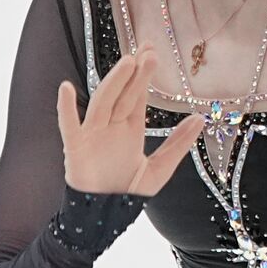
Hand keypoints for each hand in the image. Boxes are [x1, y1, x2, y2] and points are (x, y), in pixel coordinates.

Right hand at [57, 40, 204, 196]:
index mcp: (130, 128)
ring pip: (103, 103)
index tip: (153, 51)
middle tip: (148, 50)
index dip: (145, 74)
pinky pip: (69, 126)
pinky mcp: (76, 148)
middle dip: (135, 73)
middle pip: (124, 94)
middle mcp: (111, 126)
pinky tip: (66, 89)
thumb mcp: (159, 170)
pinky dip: (66, 108)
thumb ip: (178, 144)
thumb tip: (200, 118)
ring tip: (127, 64)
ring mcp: (92, 134)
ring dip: (113, 83)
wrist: (102, 216)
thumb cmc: (126, 191)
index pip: (138, 95)